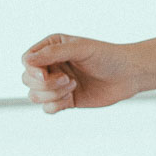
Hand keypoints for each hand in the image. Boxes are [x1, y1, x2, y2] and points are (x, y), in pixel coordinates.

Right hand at [21, 33, 141, 113]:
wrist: (128, 75)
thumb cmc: (107, 56)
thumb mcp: (80, 49)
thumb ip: (53, 53)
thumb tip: (26, 60)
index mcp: (52, 47)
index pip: (27, 60)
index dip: (32, 71)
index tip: (44, 76)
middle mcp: (52, 65)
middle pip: (27, 80)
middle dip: (45, 84)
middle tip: (68, 80)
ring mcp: (57, 83)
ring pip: (34, 96)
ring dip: (52, 94)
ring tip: (73, 86)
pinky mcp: (64, 100)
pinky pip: (47, 108)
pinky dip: (56, 105)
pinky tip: (72, 97)